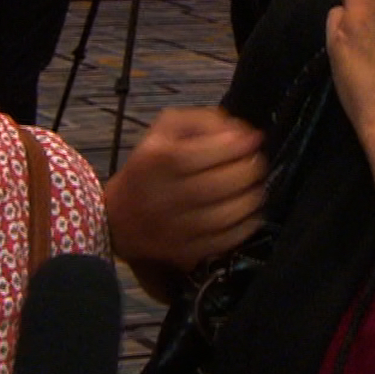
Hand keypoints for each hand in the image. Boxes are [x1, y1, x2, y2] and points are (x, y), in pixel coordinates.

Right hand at [104, 107, 267, 271]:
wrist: (119, 216)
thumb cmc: (150, 165)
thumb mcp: (167, 130)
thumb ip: (205, 122)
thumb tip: (243, 134)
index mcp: (156, 160)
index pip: (206, 152)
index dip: (237, 145)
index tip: (252, 140)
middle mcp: (161, 196)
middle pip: (219, 185)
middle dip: (249, 170)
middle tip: (256, 163)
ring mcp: (171, 228)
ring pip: (226, 215)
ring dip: (251, 198)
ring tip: (253, 186)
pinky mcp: (183, 251)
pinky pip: (224, 240)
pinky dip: (245, 226)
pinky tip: (247, 212)